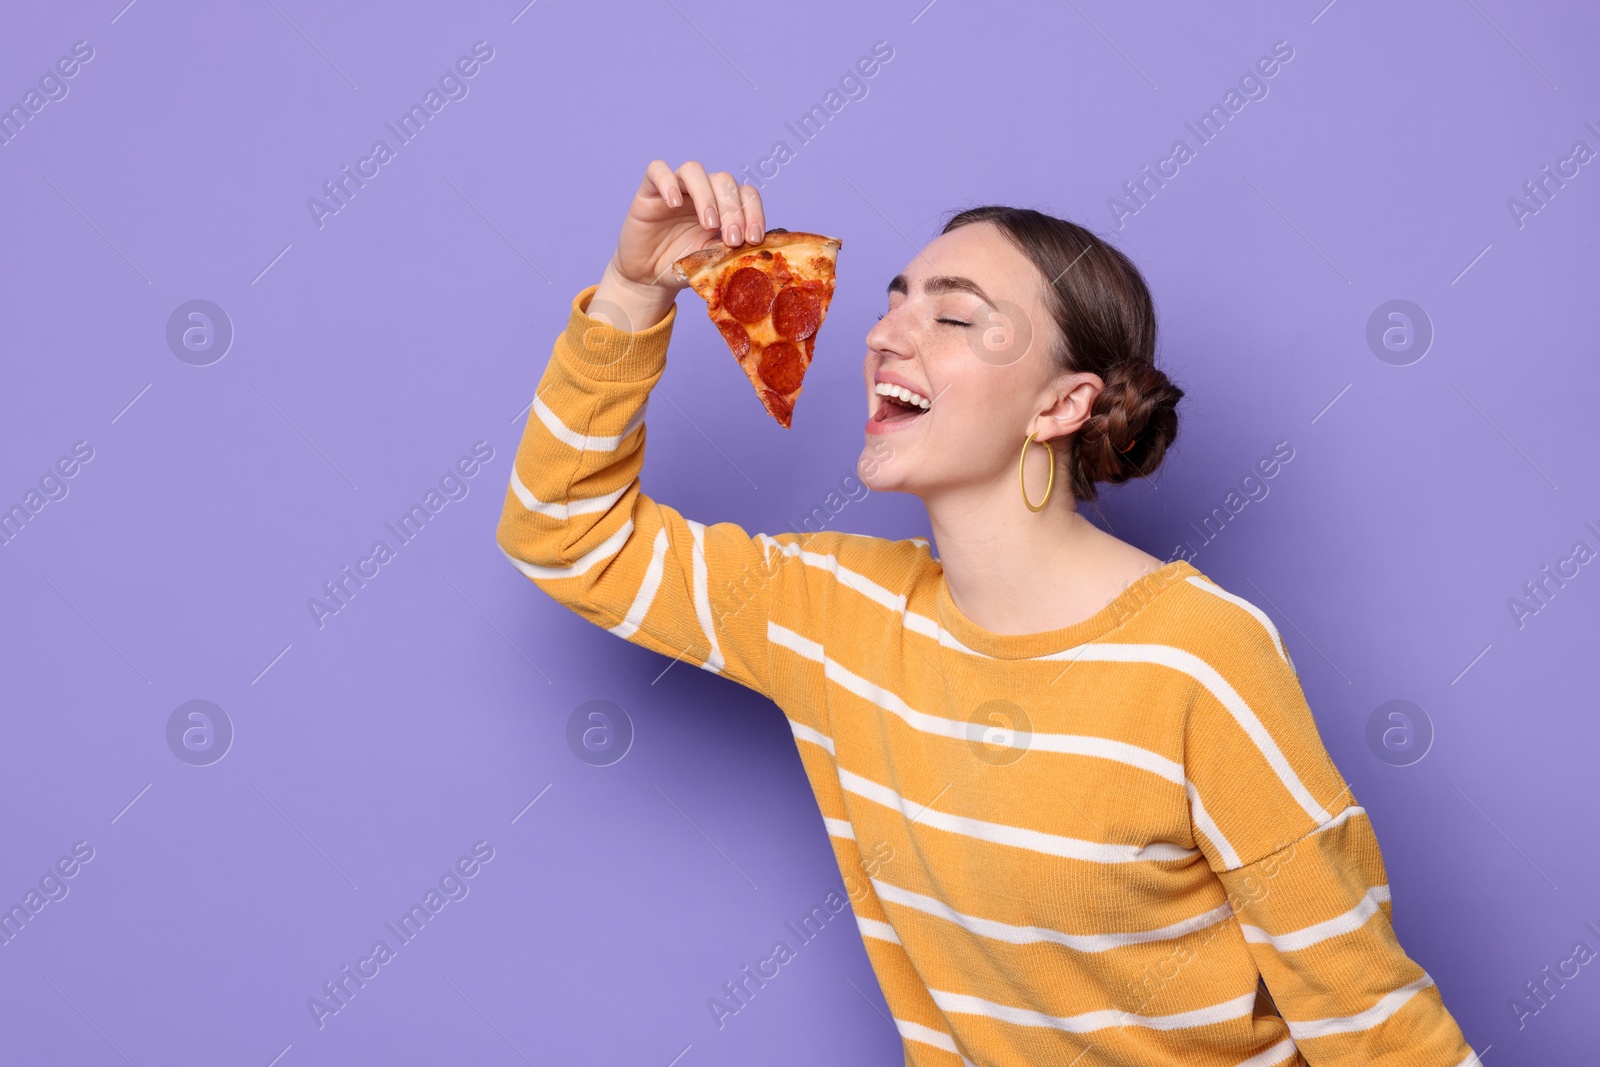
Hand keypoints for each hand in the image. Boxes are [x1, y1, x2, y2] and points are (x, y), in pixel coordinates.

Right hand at [590, 160, 766, 332]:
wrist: (649, 277)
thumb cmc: (683, 268)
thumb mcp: (711, 264)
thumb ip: (730, 255)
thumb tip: (755, 254)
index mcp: (723, 206)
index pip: (746, 194)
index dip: (754, 213)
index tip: (753, 239)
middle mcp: (702, 192)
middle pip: (723, 180)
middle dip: (733, 210)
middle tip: (733, 240)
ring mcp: (676, 188)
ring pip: (694, 170)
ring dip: (706, 196)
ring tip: (709, 224)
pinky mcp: (649, 190)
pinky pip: (657, 170)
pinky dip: (668, 182)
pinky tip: (674, 203)